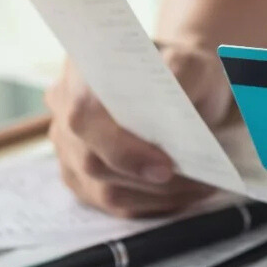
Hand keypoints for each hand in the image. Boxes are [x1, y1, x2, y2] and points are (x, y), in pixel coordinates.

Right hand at [46, 43, 231, 216]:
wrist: (182, 80)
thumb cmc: (182, 68)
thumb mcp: (191, 62)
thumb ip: (182, 77)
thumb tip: (176, 112)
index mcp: (83, 71)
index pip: (85, 117)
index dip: (121, 149)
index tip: (166, 167)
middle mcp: (65, 108)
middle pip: (91, 162)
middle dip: (148, 180)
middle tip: (199, 183)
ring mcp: (69, 145)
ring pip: (103, 189)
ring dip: (157, 197)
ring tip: (202, 189)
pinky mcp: (82, 175)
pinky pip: (112, 202)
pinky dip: (152, 204)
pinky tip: (184, 194)